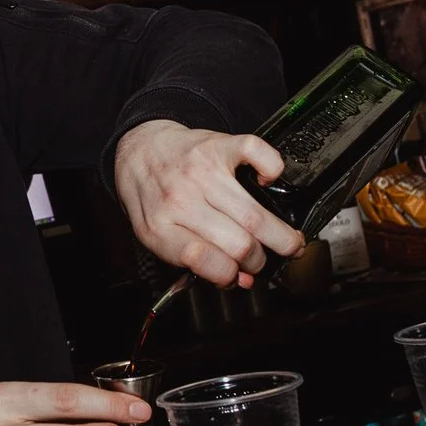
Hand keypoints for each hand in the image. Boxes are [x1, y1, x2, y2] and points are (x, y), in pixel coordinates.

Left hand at [113, 118, 305, 289]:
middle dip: (258, 261)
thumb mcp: (158, 235)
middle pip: (239, 243)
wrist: (141, 150)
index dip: (229, 275)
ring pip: (255, 214)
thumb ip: (195, 262)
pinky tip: (267, 182)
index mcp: (160, 228)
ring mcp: (202, 172)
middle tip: (260, 260)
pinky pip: (258, 153)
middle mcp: (181, 199)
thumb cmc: (152, 196)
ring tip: (284, 241)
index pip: (202, 258)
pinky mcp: (218, 145)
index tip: (238, 275)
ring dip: (280, 235)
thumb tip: (241, 280)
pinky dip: (273, 169)